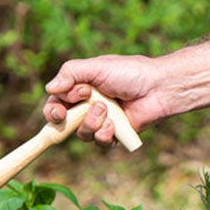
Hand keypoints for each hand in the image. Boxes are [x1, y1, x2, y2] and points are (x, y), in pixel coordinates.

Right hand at [44, 55, 167, 143]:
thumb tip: (50, 88)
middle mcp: (89, 106)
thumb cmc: (130, 72)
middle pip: (63, 123)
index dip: (54, 107)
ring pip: (82, 134)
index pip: (56, 102)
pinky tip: (113, 124)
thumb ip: (71, 73)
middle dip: (62, 121)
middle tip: (66, 116)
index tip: (62, 105)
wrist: (159, 87)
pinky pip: (101, 142)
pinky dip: (104, 134)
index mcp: (81, 88)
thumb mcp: (97, 67)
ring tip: (105, 110)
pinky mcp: (116, 133)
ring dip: (90, 123)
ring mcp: (102, 120)